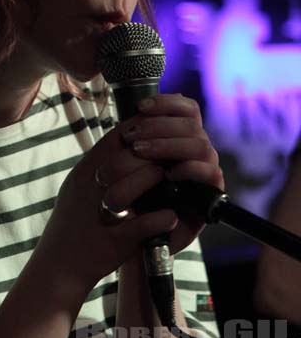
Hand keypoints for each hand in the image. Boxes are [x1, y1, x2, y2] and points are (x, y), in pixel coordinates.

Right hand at [34, 93, 221, 292]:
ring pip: (129, 186)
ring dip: (154, 180)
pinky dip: (160, 219)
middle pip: (123, 159)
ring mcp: (98, 214)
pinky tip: (171, 216)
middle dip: (152, 154)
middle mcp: (88, 189)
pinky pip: (141, 226)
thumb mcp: (79, 184)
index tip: (158, 127)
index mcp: (83, 172)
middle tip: (170, 154)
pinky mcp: (113, 241)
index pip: (114, 138)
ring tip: (171, 179)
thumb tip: (127, 139)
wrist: (57, 266)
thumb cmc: (72, 223)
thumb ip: (100, 162)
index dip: (140, 129)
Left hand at [117, 93, 223, 254]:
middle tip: (131, 139)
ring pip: (201, 145)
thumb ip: (137, 135)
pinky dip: (191, 169)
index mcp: (178, 137)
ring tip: (140, 153)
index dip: (167, 103)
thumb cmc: (124, 193)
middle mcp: (194, 151)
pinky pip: (212, 173)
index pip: (187, 108)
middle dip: (158, 126)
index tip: (140, 108)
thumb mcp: (126, 159)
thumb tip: (141, 110)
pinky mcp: (209, 196)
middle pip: (192, 124)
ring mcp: (204, 172)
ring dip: (169, 145)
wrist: (127, 234)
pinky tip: (169, 174)